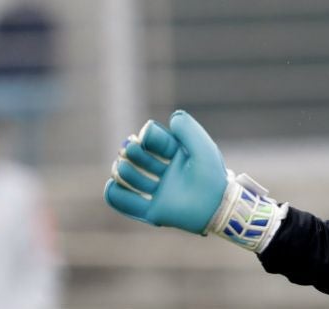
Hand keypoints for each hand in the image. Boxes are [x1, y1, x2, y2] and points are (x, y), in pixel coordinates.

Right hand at [104, 110, 227, 233]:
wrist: (217, 208)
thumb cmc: (212, 176)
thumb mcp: (202, 148)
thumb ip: (188, 130)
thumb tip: (173, 116)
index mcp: (180, 156)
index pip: (157, 141)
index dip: (148, 136)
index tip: (144, 136)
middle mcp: (169, 173)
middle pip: (142, 158)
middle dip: (133, 152)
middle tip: (131, 149)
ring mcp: (161, 192)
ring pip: (133, 178)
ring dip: (124, 171)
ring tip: (122, 167)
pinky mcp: (155, 211)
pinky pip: (128, 204)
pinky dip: (115, 195)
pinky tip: (111, 185)